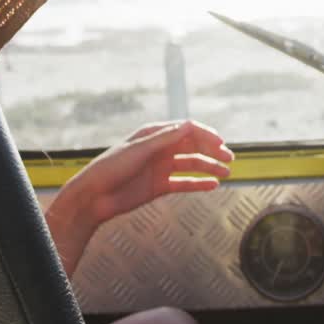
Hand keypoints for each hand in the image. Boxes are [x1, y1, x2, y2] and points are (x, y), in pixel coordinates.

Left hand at [45, 120, 233, 272]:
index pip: (186, 129)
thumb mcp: (138, 150)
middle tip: (229, 159)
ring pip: (191, 165)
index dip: (205, 134)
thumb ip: (164, 139)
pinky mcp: (159, 186)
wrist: (94, 197)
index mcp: (154, 134)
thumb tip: (188, 126)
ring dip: (209, 167)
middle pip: (192, 146)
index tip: (221, 143)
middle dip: (211, 151)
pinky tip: (213, 185)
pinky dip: (199, 183)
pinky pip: (184, 183)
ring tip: (226, 173)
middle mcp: (160, 149)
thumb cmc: (111, 168)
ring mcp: (160, 168)